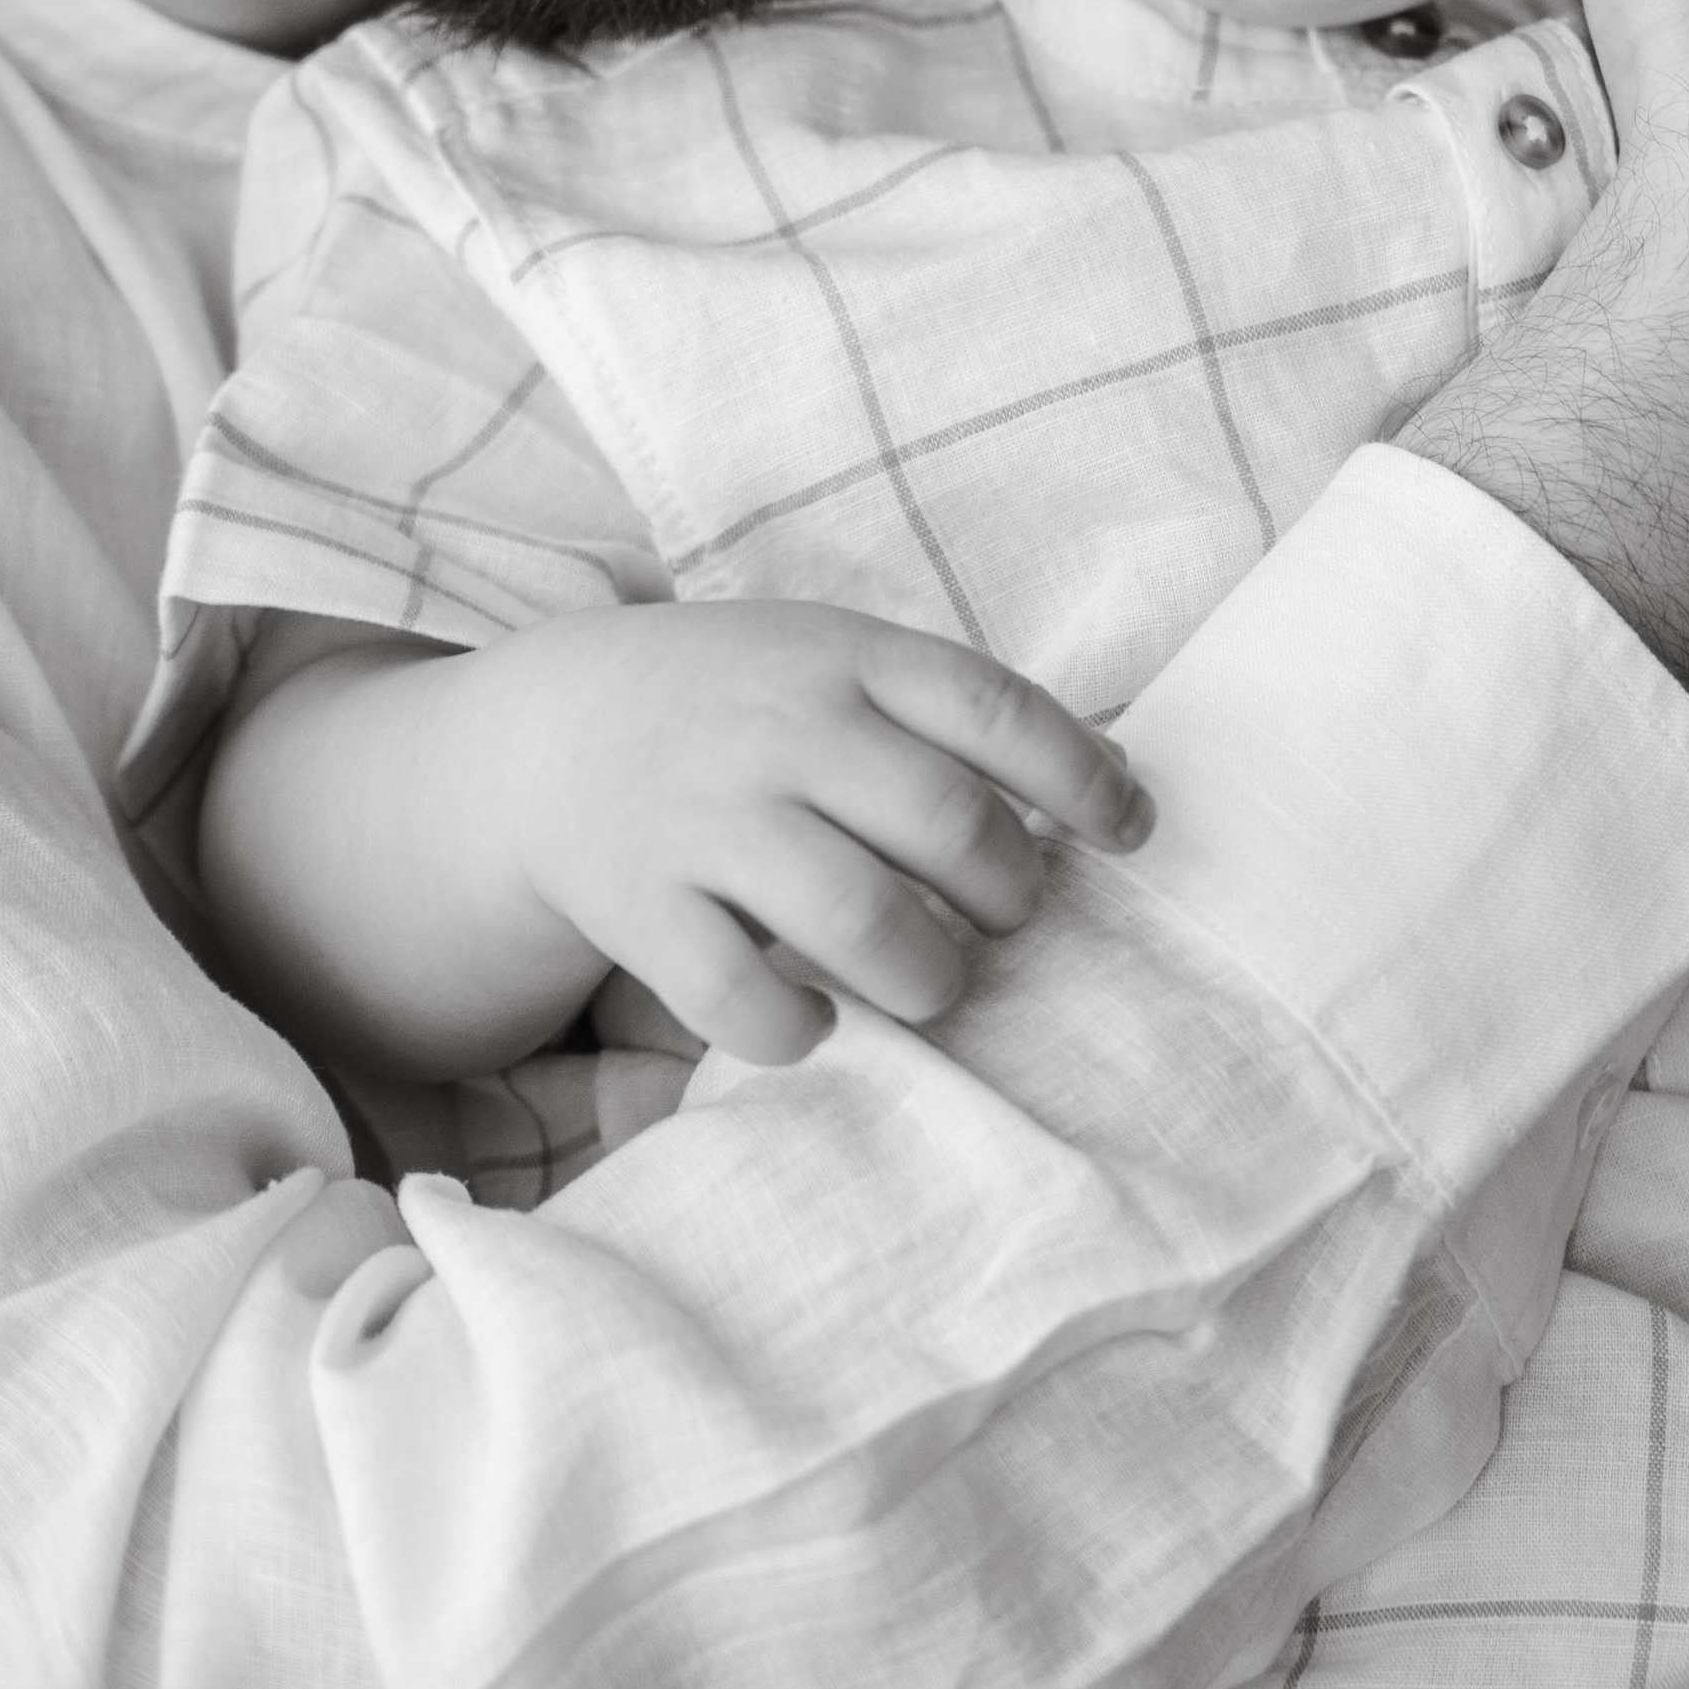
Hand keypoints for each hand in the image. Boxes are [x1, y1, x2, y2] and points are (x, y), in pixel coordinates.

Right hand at [498, 600, 1153, 1063]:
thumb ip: (957, 713)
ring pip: (860, 919)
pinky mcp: (639, 903)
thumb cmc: (744, 703)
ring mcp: (707, 816)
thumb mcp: (841, 661)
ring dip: (929, 976)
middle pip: (947, 824)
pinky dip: (798, 1031)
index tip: (1134, 833)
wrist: (554, 730)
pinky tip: (816, 1021)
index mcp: (847, 657)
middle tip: (1008, 917)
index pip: (997, 709)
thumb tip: (1121, 782)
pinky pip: (741, 999)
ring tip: (934, 982)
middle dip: (1010, 893)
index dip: (1086, 779)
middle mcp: (782, 729)